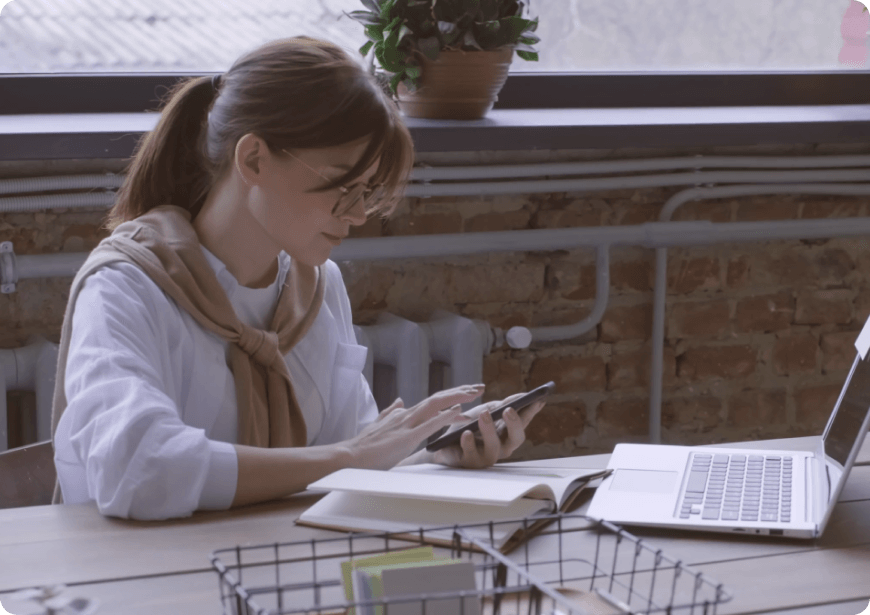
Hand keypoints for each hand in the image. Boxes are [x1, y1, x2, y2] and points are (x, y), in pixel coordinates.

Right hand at [344, 383, 485, 469]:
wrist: (350, 455)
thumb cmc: (365, 446)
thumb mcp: (380, 424)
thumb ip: (391, 412)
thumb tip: (399, 401)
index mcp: (404, 414)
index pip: (433, 401)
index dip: (452, 395)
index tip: (468, 392)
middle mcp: (408, 414)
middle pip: (439, 398)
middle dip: (461, 391)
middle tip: (480, 387)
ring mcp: (408, 424)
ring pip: (436, 405)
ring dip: (457, 398)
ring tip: (475, 394)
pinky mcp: (407, 437)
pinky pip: (430, 424)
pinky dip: (445, 416)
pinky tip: (459, 412)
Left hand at [431, 391, 546, 468]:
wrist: (443, 444)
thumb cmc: (468, 427)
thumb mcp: (485, 412)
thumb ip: (501, 406)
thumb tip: (521, 396)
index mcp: (506, 435)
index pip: (523, 423)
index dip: (531, 412)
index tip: (538, 399)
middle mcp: (500, 448)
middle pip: (515, 440)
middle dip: (514, 424)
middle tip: (509, 409)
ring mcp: (485, 457)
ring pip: (493, 448)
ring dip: (489, 430)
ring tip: (484, 414)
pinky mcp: (467, 462)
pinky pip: (469, 453)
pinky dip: (468, 442)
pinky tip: (465, 434)